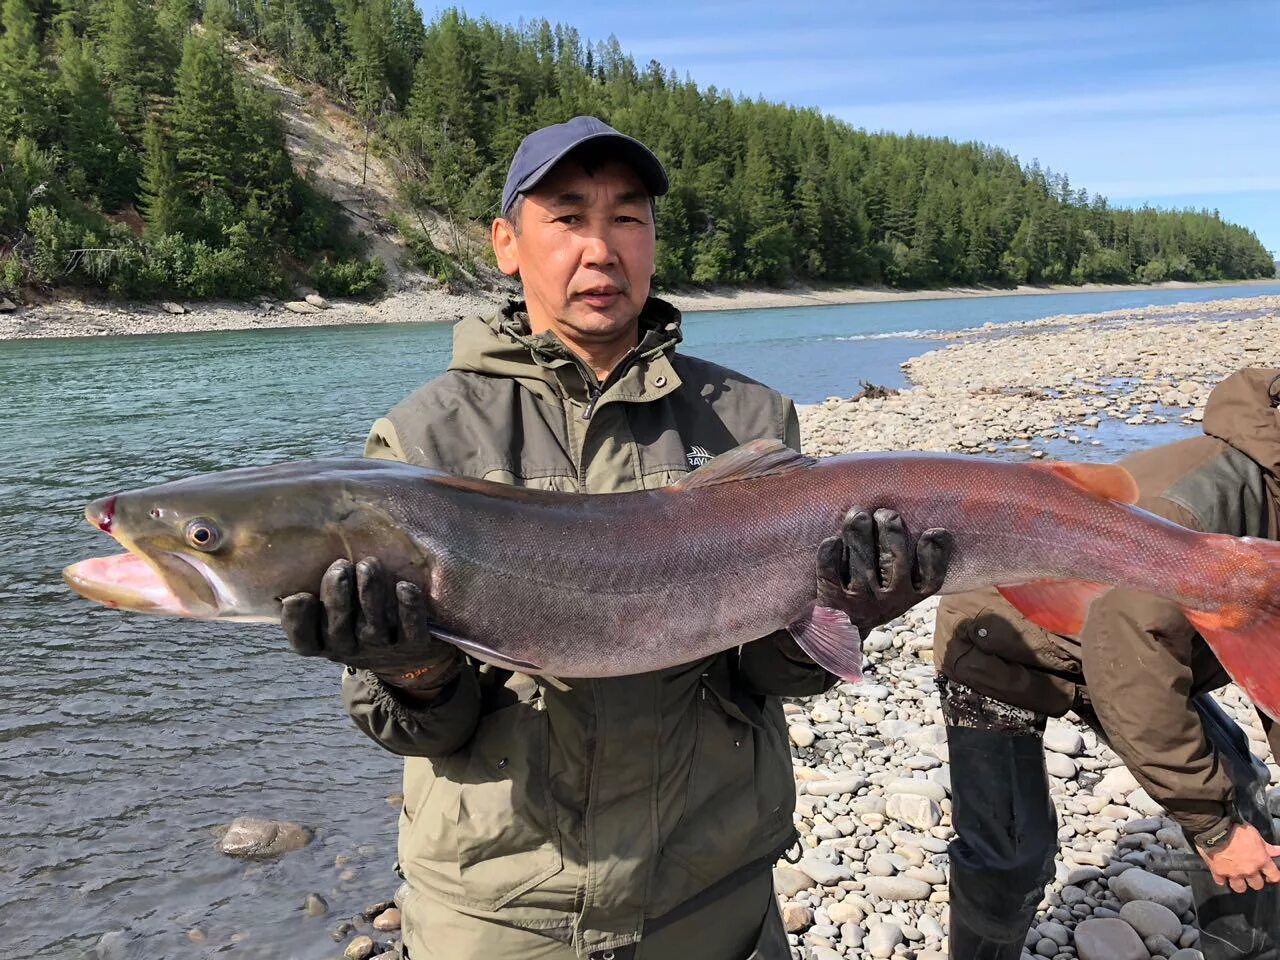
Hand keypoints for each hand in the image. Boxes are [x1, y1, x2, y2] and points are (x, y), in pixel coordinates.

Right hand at [281, 558, 461, 696]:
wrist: (409, 658)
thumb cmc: (360, 624)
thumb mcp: (334, 618)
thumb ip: (318, 598)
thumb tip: (294, 574)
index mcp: (326, 644)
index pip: (304, 642)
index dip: (298, 622)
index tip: (300, 595)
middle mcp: (352, 649)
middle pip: (337, 628)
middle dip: (337, 594)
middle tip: (341, 566)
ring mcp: (383, 648)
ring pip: (373, 624)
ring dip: (370, 592)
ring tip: (369, 565)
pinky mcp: (414, 644)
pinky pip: (411, 628)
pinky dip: (408, 607)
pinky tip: (404, 587)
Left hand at [816, 508, 952, 634]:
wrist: (841, 630)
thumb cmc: (875, 596)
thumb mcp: (899, 590)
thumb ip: (908, 564)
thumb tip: (910, 522)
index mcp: (910, 595)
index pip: (930, 579)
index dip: (935, 555)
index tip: (934, 531)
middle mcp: (889, 599)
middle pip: (895, 560)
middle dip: (890, 530)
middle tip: (884, 513)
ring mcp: (860, 599)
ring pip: (862, 562)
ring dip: (860, 534)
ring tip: (858, 514)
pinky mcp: (833, 599)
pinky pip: (831, 573)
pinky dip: (830, 555)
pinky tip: (832, 539)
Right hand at [1200, 822, 1279, 891]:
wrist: (1216, 829)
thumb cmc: (1237, 829)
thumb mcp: (1255, 835)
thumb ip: (1267, 847)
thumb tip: (1279, 851)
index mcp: (1260, 860)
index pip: (1274, 876)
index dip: (1273, 877)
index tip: (1269, 875)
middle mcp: (1249, 870)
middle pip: (1257, 885)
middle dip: (1254, 880)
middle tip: (1250, 874)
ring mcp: (1234, 873)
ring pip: (1240, 888)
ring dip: (1239, 883)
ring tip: (1236, 877)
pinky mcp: (1218, 872)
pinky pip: (1221, 882)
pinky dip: (1221, 879)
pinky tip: (1221, 874)